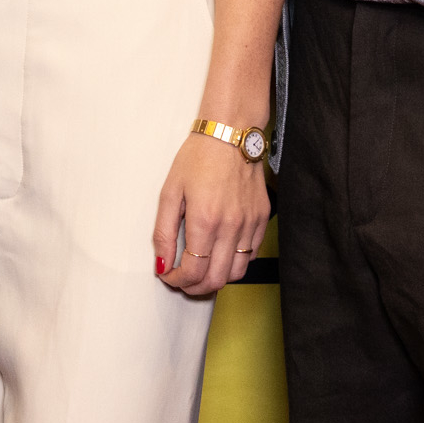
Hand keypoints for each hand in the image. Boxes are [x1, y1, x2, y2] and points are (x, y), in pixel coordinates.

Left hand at [156, 131, 269, 296]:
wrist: (230, 135)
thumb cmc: (198, 158)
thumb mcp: (170, 192)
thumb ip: (164, 232)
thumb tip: (162, 263)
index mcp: (205, 220)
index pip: (193, 271)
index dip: (178, 281)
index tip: (169, 275)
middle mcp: (231, 226)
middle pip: (216, 279)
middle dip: (195, 287)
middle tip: (183, 281)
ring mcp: (250, 224)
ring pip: (237, 272)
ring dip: (217, 279)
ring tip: (201, 272)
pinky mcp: (261, 219)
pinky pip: (251, 254)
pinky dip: (235, 262)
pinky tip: (220, 254)